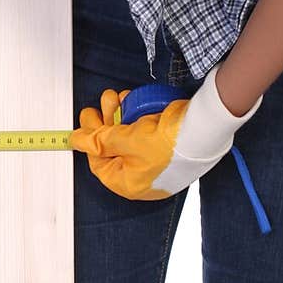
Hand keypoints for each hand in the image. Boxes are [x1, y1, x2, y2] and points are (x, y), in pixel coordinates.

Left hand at [71, 63, 262, 200]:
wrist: (206, 128)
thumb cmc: (169, 141)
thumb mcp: (124, 140)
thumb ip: (97, 141)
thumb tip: (76, 140)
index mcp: (132, 185)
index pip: (100, 164)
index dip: (90, 141)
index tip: (86, 121)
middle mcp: (144, 178)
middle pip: (115, 149)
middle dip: (106, 122)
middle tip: (103, 103)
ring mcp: (157, 163)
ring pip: (130, 138)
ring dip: (121, 115)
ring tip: (118, 97)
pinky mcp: (169, 148)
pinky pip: (146, 134)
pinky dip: (137, 117)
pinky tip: (133, 102)